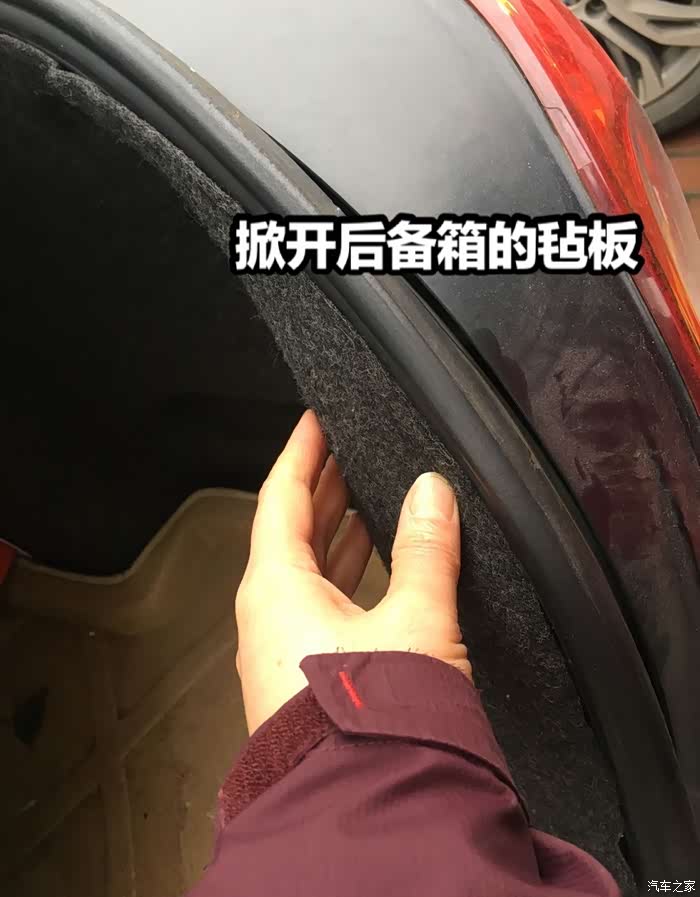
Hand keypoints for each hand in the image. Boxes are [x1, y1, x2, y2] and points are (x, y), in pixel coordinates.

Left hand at [235, 410, 471, 733]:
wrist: (365, 814)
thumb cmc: (374, 724)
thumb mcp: (414, 620)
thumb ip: (426, 549)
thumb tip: (432, 492)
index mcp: (275, 590)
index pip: (280, 497)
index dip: (302, 453)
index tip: (316, 420)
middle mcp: (268, 619)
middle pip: (290, 533)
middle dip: (321, 490)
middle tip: (346, 454)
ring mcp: (282, 654)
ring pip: (306, 572)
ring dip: (335, 535)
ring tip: (366, 504)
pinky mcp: (305, 682)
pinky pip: (319, 609)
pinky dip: (345, 577)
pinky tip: (375, 575)